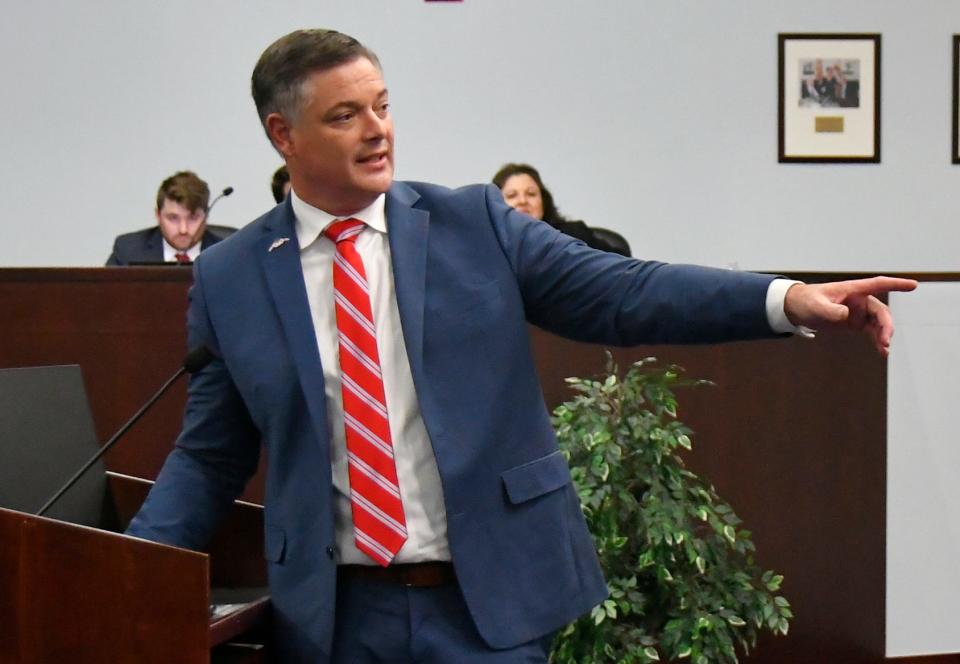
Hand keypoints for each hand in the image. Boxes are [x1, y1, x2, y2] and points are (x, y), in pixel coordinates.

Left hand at [783, 277, 917, 355]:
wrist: (796, 309)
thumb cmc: (806, 301)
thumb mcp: (816, 306)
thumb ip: (831, 311)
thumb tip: (846, 315)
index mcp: (853, 290)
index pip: (878, 284)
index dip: (895, 284)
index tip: (913, 285)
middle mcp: (859, 300)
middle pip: (880, 311)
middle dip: (886, 325)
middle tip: (885, 340)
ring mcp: (859, 312)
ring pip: (879, 323)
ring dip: (883, 335)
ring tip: (884, 349)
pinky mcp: (855, 323)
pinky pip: (872, 331)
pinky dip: (877, 340)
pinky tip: (882, 351)